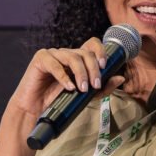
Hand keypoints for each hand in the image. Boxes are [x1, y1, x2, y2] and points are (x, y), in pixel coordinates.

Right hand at [8, 37, 126, 118]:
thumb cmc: (58, 101)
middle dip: (93, 69)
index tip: (105, 65)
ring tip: (82, 89)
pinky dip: (64, 77)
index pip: (91, 45)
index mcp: (76, 59)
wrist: (35, 110)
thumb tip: (120, 78)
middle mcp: (66, 54)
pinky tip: (69, 87)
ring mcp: (53, 55)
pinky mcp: (40, 59)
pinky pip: (54, 64)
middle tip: (94, 85)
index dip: (100, 51)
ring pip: (72, 57)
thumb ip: (102, 88)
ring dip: (81, 73)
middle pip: (84, 53)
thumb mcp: (85, 96)